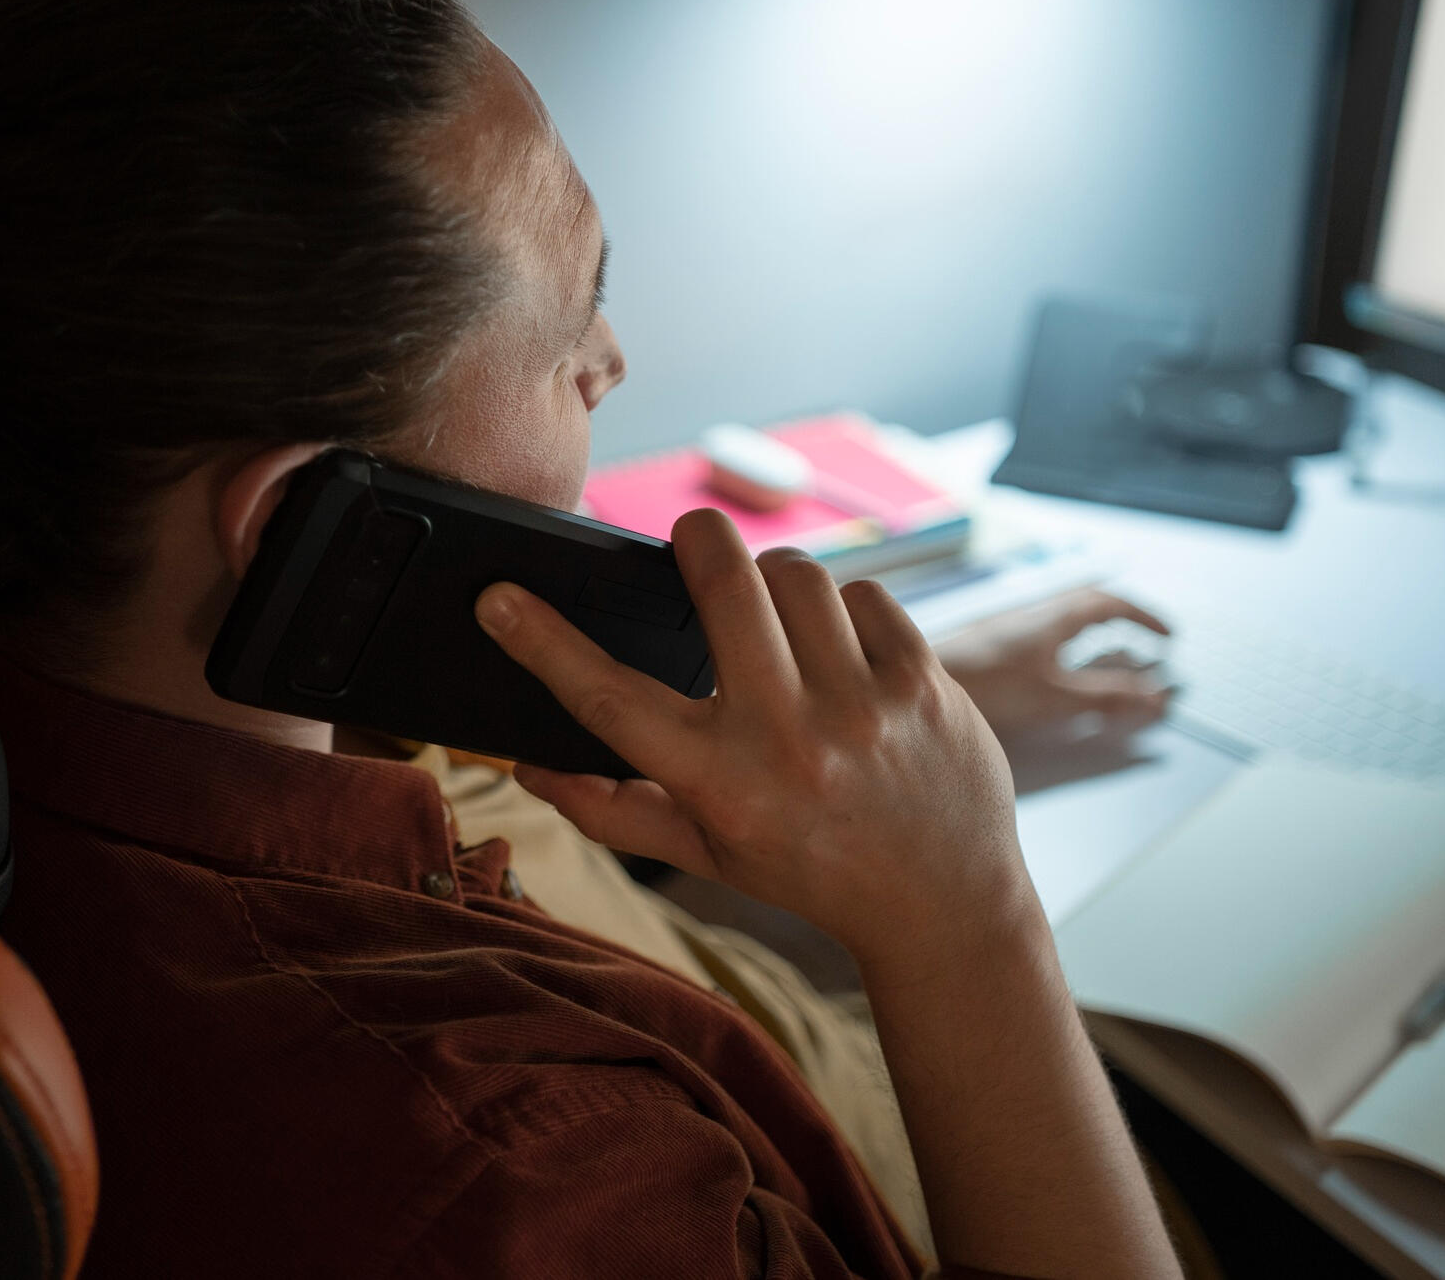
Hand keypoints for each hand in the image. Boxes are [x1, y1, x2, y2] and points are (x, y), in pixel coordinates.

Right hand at [474, 510, 1035, 967]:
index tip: (500, 598)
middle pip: (725, 582)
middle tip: (688, 539)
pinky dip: (844, 610)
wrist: (944, 906)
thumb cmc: (810, 872)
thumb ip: (613, 809)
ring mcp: (864, 707)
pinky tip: (842, 653)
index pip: (609, 699)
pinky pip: (865, 594)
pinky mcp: (924, 683)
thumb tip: (527, 768)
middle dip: (697, 538)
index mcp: (719, 784)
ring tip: (774, 615)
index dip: (543, 642)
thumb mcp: (704, 855)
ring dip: (774, 578)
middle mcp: (789, 740)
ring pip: (797, 574)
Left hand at [933, 589, 1171, 743]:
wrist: (914, 685)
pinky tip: (1056, 675)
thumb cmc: (981, 684)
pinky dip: (1063, 652)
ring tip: (1109, 659)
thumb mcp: (1057, 696)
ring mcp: (1008, 631)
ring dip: (1091, 635)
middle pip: (1087, 606)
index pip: (1110, 603)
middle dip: (1121, 620)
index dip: (1143, 617)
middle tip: (1143, 640)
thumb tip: (1154, 697)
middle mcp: (1030, 617)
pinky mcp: (989, 650)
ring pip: (1061, 623)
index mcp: (1053, 618)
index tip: (1168, 635)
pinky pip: (1040, 640)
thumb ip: (1107, 697)